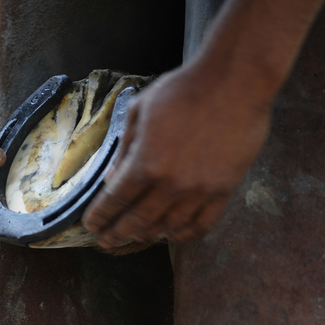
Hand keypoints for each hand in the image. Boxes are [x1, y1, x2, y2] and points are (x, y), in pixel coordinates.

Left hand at [83, 65, 271, 245]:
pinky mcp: (224, 190)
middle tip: (106, 241)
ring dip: (148, 235)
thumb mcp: (139, 111)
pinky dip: (184, 234)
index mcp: (145, 162)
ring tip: (135, 237)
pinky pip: (202, 224)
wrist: (234, 83)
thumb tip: (111, 179)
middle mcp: (170, 184)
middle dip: (117, 233)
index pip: (115, 200)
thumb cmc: (182, 91)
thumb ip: (124, 149)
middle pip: (137, 220)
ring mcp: (199, 190)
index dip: (100, 216)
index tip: (91, 225)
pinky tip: (172, 234)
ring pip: (168, 226)